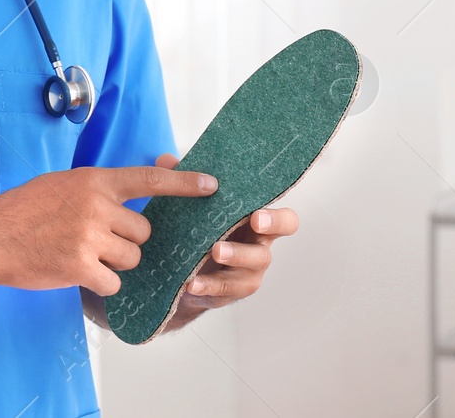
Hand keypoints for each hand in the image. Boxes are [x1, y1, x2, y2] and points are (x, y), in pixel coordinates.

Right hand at [0, 163, 218, 294]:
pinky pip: (113, 282)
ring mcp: (89, 237)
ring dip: (115, 264)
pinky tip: (77, 274)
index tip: (212, 185)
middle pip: (143, 232)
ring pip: (132, 259)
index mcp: (94, 181)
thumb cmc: (22, 210)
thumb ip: (96, 191)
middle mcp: (96, 206)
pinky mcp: (79, 267)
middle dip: (128, 242)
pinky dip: (101, 285)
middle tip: (97, 242)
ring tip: (82, 256)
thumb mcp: (62, 184)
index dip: (184, 183)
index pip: (149, 180)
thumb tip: (127, 200)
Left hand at [159, 153, 298, 323]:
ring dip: (228, 264)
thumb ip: (184, 182)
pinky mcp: (230, 293)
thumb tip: (168, 160)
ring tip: (210, 255)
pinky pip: (223, 292)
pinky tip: (190, 283)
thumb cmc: (202, 228)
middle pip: (266, 252)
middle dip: (245, 250)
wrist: (187, 269)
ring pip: (247, 274)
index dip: (277, 220)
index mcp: (257, 223)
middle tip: (221, 245)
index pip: (285, 222)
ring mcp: (246, 274)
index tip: (257, 216)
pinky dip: (208, 287)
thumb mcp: (195, 205)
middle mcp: (257, 249)